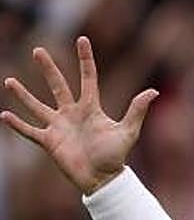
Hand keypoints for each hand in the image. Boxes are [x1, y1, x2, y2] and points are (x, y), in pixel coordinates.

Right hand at [1, 37, 157, 193]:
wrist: (102, 179)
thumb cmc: (116, 156)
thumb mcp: (128, 131)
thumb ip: (136, 111)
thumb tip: (153, 92)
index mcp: (91, 107)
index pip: (88, 78)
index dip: (85, 59)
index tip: (82, 39)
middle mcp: (72, 113)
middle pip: (58, 85)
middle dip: (48, 68)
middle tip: (38, 50)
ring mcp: (59, 126)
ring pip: (37, 106)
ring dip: (23, 94)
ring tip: (9, 81)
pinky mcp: (49, 142)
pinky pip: (30, 131)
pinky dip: (17, 124)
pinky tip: (4, 114)